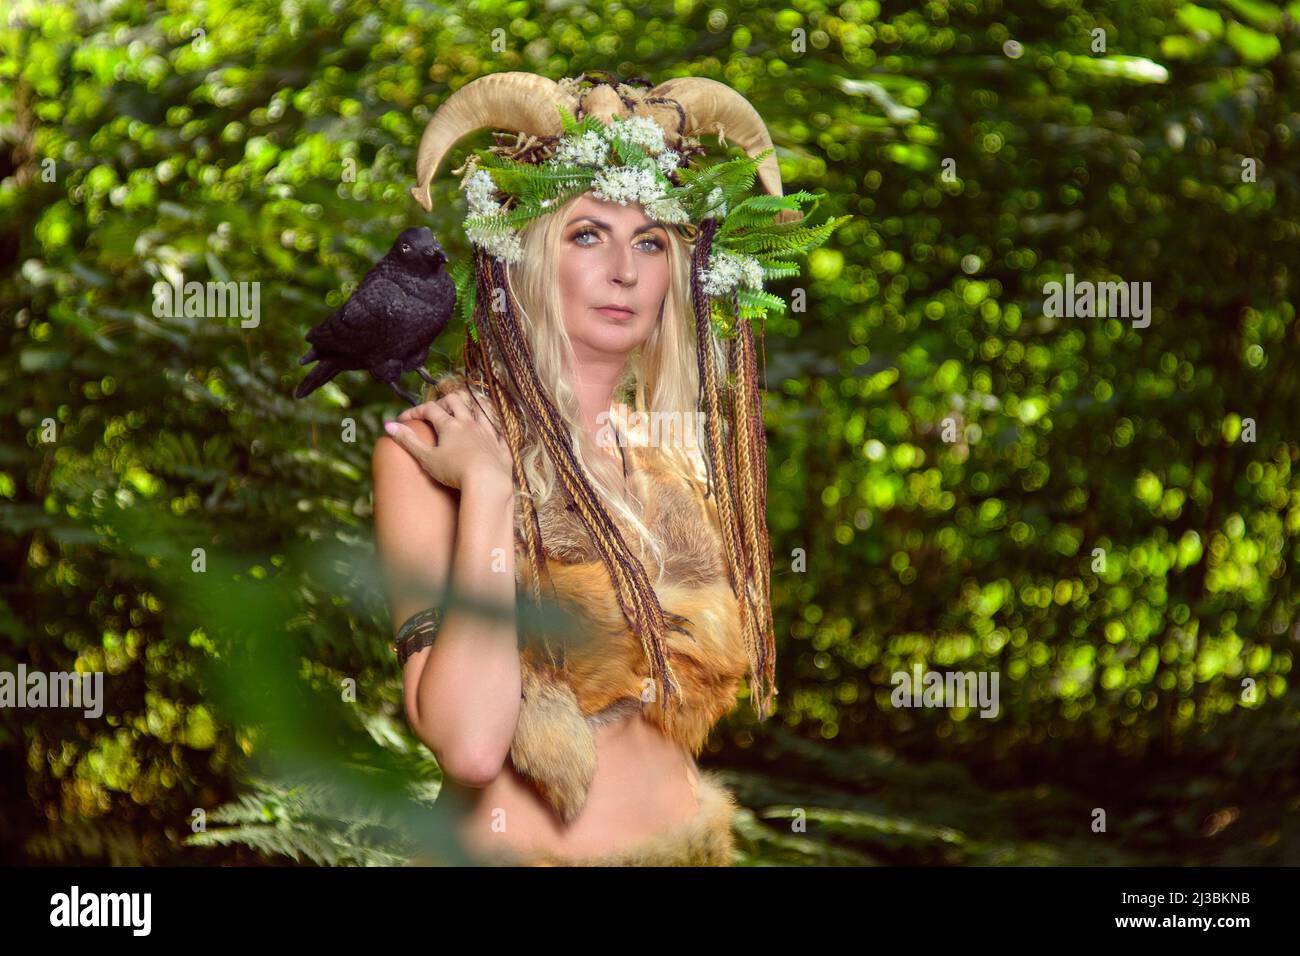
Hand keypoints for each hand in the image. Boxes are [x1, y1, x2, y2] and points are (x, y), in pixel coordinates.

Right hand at [383, 389, 512, 491]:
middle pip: (456, 401)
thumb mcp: (426, 458)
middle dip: (443, 402)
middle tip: (434, 413)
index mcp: (450, 425)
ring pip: (480, 409)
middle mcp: (470, 424)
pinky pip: (499, 431)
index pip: (429, 409)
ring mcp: (488, 433)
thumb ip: (408, 441)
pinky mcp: (501, 446)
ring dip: (471, 407)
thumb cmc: (455, 471)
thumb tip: (388, 425)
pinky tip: (490, 432)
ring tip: (463, 412)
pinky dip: (492, 428)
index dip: (415, 411)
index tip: (403, 419)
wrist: (487, 482)